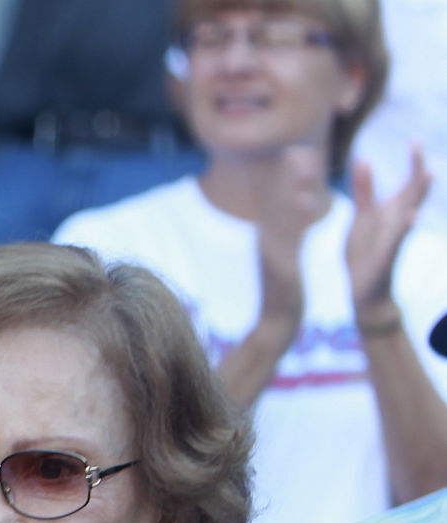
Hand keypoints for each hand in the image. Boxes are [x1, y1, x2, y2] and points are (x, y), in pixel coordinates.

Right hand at [255, 143, 324, 328]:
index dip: (286, 176)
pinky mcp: (281, 266)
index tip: (297, 151)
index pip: (275, 200)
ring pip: (282, 214)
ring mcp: (271, 252)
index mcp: (268, 236)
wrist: (276, 322)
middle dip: (288, 174)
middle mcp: (266, 240)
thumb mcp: (282, 257)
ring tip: (305, 165)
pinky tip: (307, 202)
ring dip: (293, 187)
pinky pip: (290, 238)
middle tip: (299, 148)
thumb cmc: (283, 291)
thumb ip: (283, 237)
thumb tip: (284, 219)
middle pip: (276, 201)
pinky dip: (297, 219)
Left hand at [346, 147, 430, 317]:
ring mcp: (394, 237)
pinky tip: (411, 217)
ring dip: (418, 196)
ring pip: (409, 213)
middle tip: (421, 151)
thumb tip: (363, 160)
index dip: (413, 162)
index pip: (409, 183)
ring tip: (428, 176)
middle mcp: (399, 221)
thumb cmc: (365, 252)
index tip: (415, 141)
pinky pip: (397, 239)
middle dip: (419, 173)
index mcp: (394, 211)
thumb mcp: (362, 218)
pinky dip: (404, 228)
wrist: (364, 290)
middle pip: (414, 193)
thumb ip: (364, 191)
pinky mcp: (386, 255)